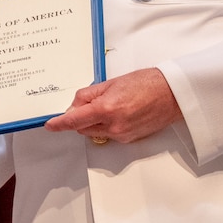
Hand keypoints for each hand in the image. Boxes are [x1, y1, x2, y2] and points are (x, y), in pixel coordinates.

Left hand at [42, 68, 179, 143]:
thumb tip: (74, 106)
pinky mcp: (129, 139)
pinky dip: (107, 125)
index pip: (75, 120)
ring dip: (93, 122)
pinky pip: (109, 134)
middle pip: (83, 128)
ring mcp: (122, 135)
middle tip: (91, 102)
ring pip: (95, 132)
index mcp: (107, 109)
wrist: (172, 94)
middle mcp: (113, 126)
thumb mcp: (111, 83)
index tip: (50, 125)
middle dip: (80, 117)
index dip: (60, 124)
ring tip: (110, 104)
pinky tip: (119, 112)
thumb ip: (89, 95)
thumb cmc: (146, 83)